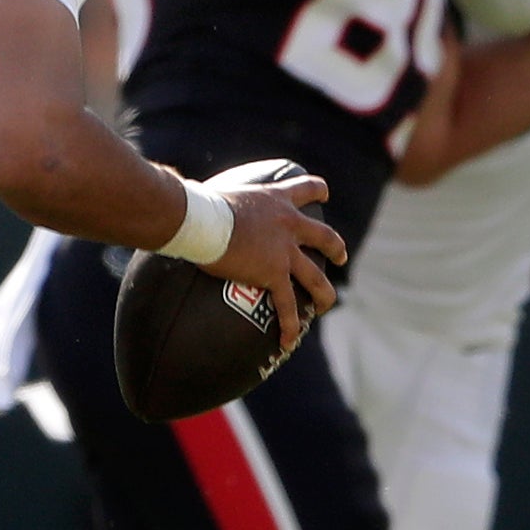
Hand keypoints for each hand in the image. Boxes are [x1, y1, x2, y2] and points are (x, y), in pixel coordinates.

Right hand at [197, 165, 343, 353]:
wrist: (204, 221)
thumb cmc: (200, 205)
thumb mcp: (219, 193)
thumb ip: (218, 200)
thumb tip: (190, 204)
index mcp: (276, 200)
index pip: (307, 189)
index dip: (318, 191)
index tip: (324, 195)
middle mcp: (289, 225)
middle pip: (324, 237)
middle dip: (335, 248)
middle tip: (340, 257)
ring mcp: (285, 252)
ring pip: (315, 277)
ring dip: (324, 293)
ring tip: (326, 304)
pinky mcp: (273, 275)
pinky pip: (287, 305)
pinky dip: (289, 324)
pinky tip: (288, 340)